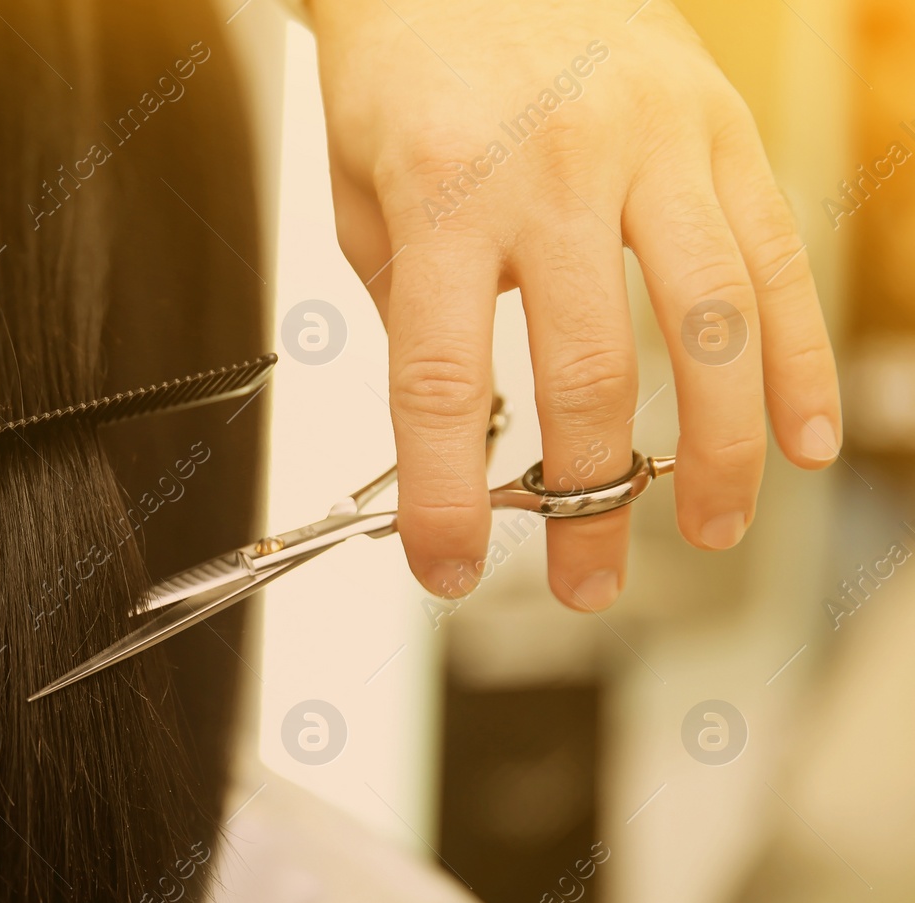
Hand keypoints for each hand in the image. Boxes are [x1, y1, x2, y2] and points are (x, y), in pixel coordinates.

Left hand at [308, 0, 839, 607]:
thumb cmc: (406, 65)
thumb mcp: (361, 194)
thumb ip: (408, 309)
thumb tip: (456, 422)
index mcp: (443, 196)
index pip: (441, 382)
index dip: (445, 495)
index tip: (447, 566)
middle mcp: (553, 171)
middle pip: (586, 375)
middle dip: (589, 502)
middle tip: (584, 578)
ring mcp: (652, 145)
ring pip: (707, 328)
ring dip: (718, 453)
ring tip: (709, 528)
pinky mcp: (718, 130)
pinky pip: (773, 258)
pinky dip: (794, 361)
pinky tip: (799, 436)